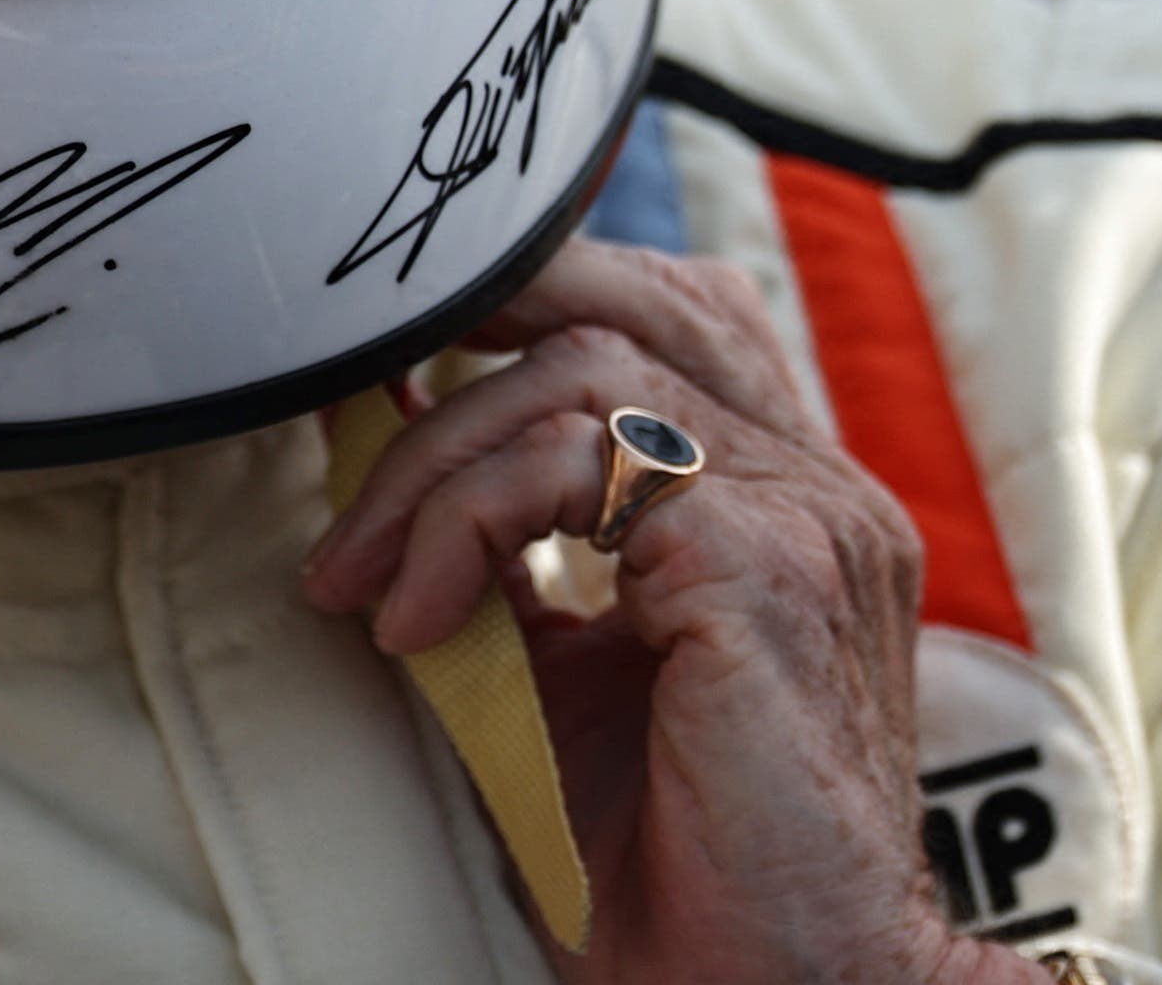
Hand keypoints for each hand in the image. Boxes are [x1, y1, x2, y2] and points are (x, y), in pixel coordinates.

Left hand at [302, 239, 1026, 983]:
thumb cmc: (677, 858)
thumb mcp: (567, 671)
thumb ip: (517, 558)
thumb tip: (391, 469)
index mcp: (788, 498)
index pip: (663, 316)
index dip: (521, 314)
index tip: (387, 383)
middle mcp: (816, 485)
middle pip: (626, 303)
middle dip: (463, 344)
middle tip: (345, 432)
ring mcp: (808, 514)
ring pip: (581, 374)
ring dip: (432, 463)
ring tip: (360, 576)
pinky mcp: (771, 562)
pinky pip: (577, 466)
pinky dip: (464, 525)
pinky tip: (416, 622)